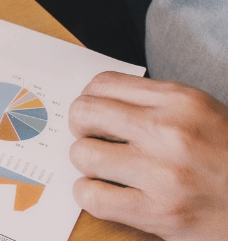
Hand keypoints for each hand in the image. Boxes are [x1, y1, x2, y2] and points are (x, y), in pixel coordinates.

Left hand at [69, 71, 227, 239]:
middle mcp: (170, 132)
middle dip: (82, 128)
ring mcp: (163, 173)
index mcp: (181, 101)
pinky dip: (90, 195)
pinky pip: (92, 196)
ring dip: (88, 165)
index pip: (102, 84)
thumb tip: (97, 103)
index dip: (90, 100)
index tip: (97, 116)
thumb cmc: (227, 156)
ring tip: (107, 170)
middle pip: (84, 114)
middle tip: (95, 141)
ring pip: (83, 154)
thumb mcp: (202, 114)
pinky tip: (106, 193)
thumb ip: (153, 104)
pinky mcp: (158, 212)